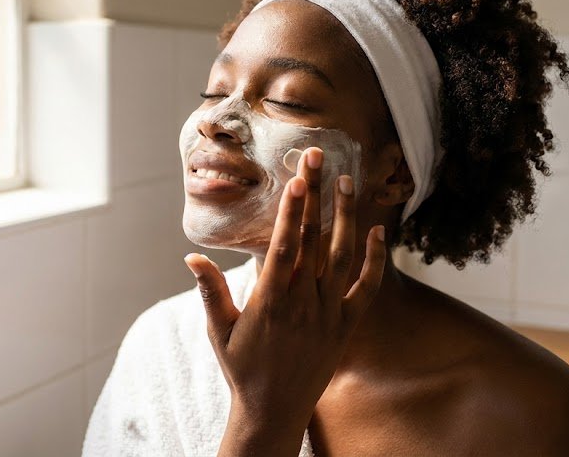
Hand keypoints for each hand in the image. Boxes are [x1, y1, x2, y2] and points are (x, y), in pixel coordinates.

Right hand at [184, 147, 386, 454]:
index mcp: (270, 302)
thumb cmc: (242, 369)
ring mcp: (328, 314)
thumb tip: (192, 258)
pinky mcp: (346, 326)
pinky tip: (377, 231)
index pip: (283, 247)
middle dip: (316, 196)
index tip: (297, 180)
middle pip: (313, 240)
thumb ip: (211, 291)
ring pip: (343, 257)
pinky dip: (375, 260)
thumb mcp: (219, 331)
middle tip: (318, 158)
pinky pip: (366, 289)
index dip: (291, 212)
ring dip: (346, 217)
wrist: (274, 411)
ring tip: (347, 181)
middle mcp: (303, 303)